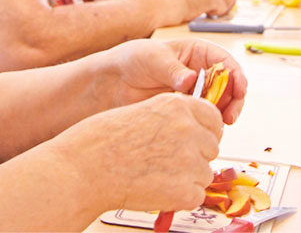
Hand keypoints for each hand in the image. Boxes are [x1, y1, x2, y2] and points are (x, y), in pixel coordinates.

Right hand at [53, 93, 221, 212]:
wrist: (86, 166)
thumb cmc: (105, 138)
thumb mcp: (142, 111)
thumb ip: (172, 117)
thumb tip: (194, 130)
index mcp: (177, 105)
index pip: (214, 118)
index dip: (204, 129)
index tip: (193, 137)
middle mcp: (188, 129)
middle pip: (212, 146)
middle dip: (196, 154)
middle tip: (166, 158)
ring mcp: (190, 161)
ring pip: (205, 172)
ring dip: (187, 176)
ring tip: (154, 172)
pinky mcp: (186, 190)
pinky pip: (195, 195)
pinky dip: (179, 196)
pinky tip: (155, 187)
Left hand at [103, 38, 246, 124]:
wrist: (116, 80)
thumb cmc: (135, 59)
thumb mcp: (154, 59)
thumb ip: (173, 70)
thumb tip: (190, 79)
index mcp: (198, 53)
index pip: (226, 62)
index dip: (237, 75)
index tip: (240, 89)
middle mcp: (202, 73)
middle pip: (230, 87)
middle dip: (234, 100)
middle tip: (229, 116)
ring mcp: (196, 93)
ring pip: (221, 105)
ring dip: (222, 115)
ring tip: (216, 125)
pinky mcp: (189, 110)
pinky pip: (205, 118)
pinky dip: (208, 124)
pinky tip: (203, 129)